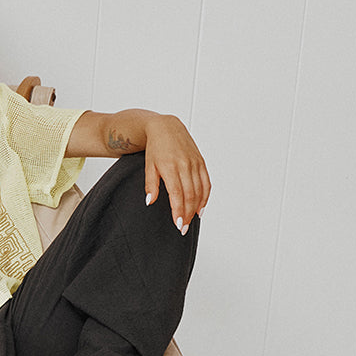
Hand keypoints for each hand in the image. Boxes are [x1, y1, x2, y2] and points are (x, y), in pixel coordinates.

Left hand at [141, 117, 209, 233]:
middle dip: (188, 214)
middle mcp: (185, 165)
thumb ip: (150, 184)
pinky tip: (201, 207)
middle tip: (184, 228)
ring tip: (191, 220)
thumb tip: (150, 201)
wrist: (167, 127)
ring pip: (200, 190)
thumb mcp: (148, 165)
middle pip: (190, 195)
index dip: (178, 210)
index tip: (178, 224)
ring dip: (197, 208)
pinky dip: (205, 196)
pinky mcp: (201, 162)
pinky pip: (206, 182)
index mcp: (170, 166)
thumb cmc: (156, 147)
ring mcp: (195, 163)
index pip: (177, 194)